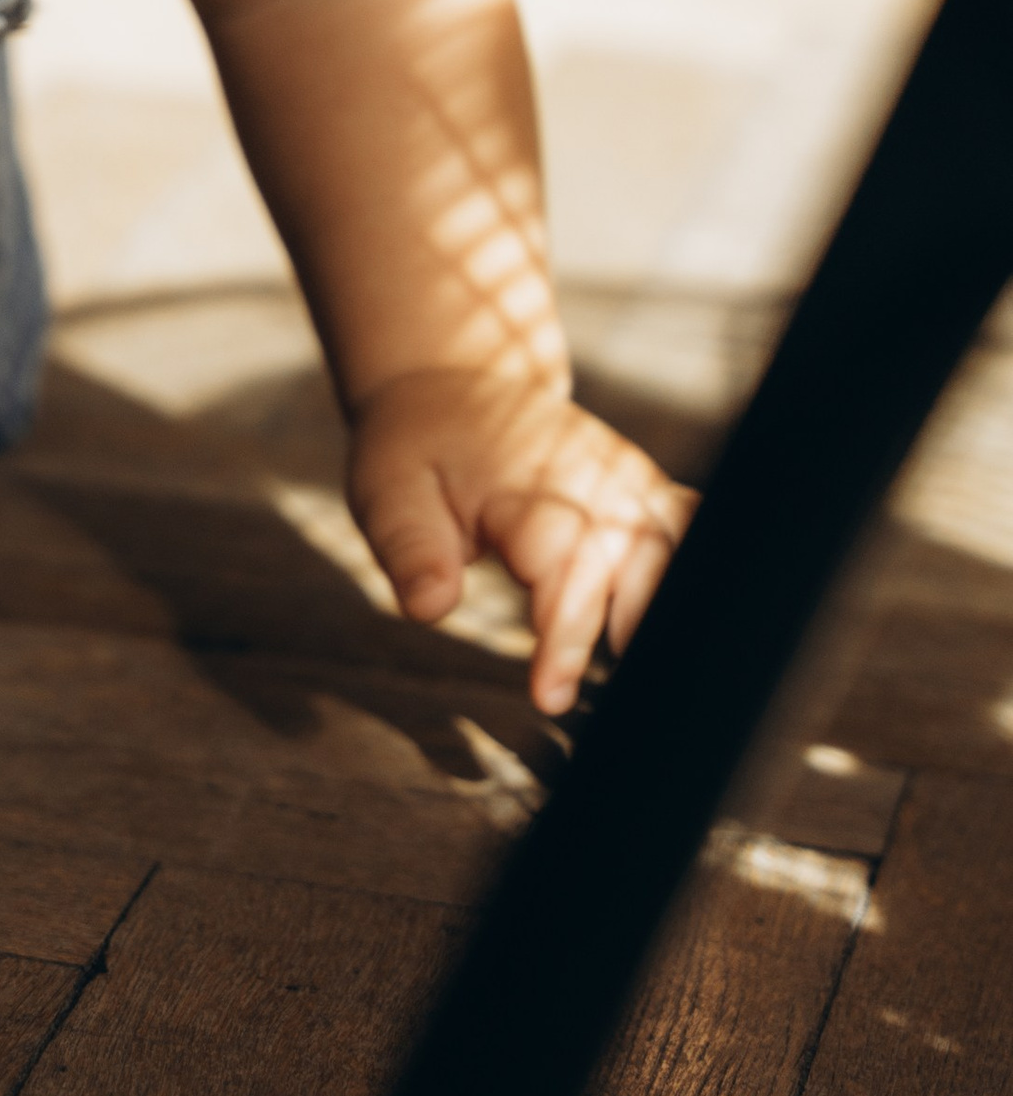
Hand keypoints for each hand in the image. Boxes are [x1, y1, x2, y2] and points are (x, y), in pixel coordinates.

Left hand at [347, 367, 695, 716]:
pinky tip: (706, 624)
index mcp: (525, 483)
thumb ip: (411, 550)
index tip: (551, 697)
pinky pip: (690, 523)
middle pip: (634, 556)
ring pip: (675, 542)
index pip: (559, 563)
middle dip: (635, 628)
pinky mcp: (643, 486)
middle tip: (624, 709)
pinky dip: (704, 566)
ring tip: (666, 679)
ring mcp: (624, 477)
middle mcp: (588, 476)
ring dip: (675, 605)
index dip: (563, 633)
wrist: (452, 386)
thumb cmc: (420, 449)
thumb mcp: (389, 492)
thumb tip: (429, 606)